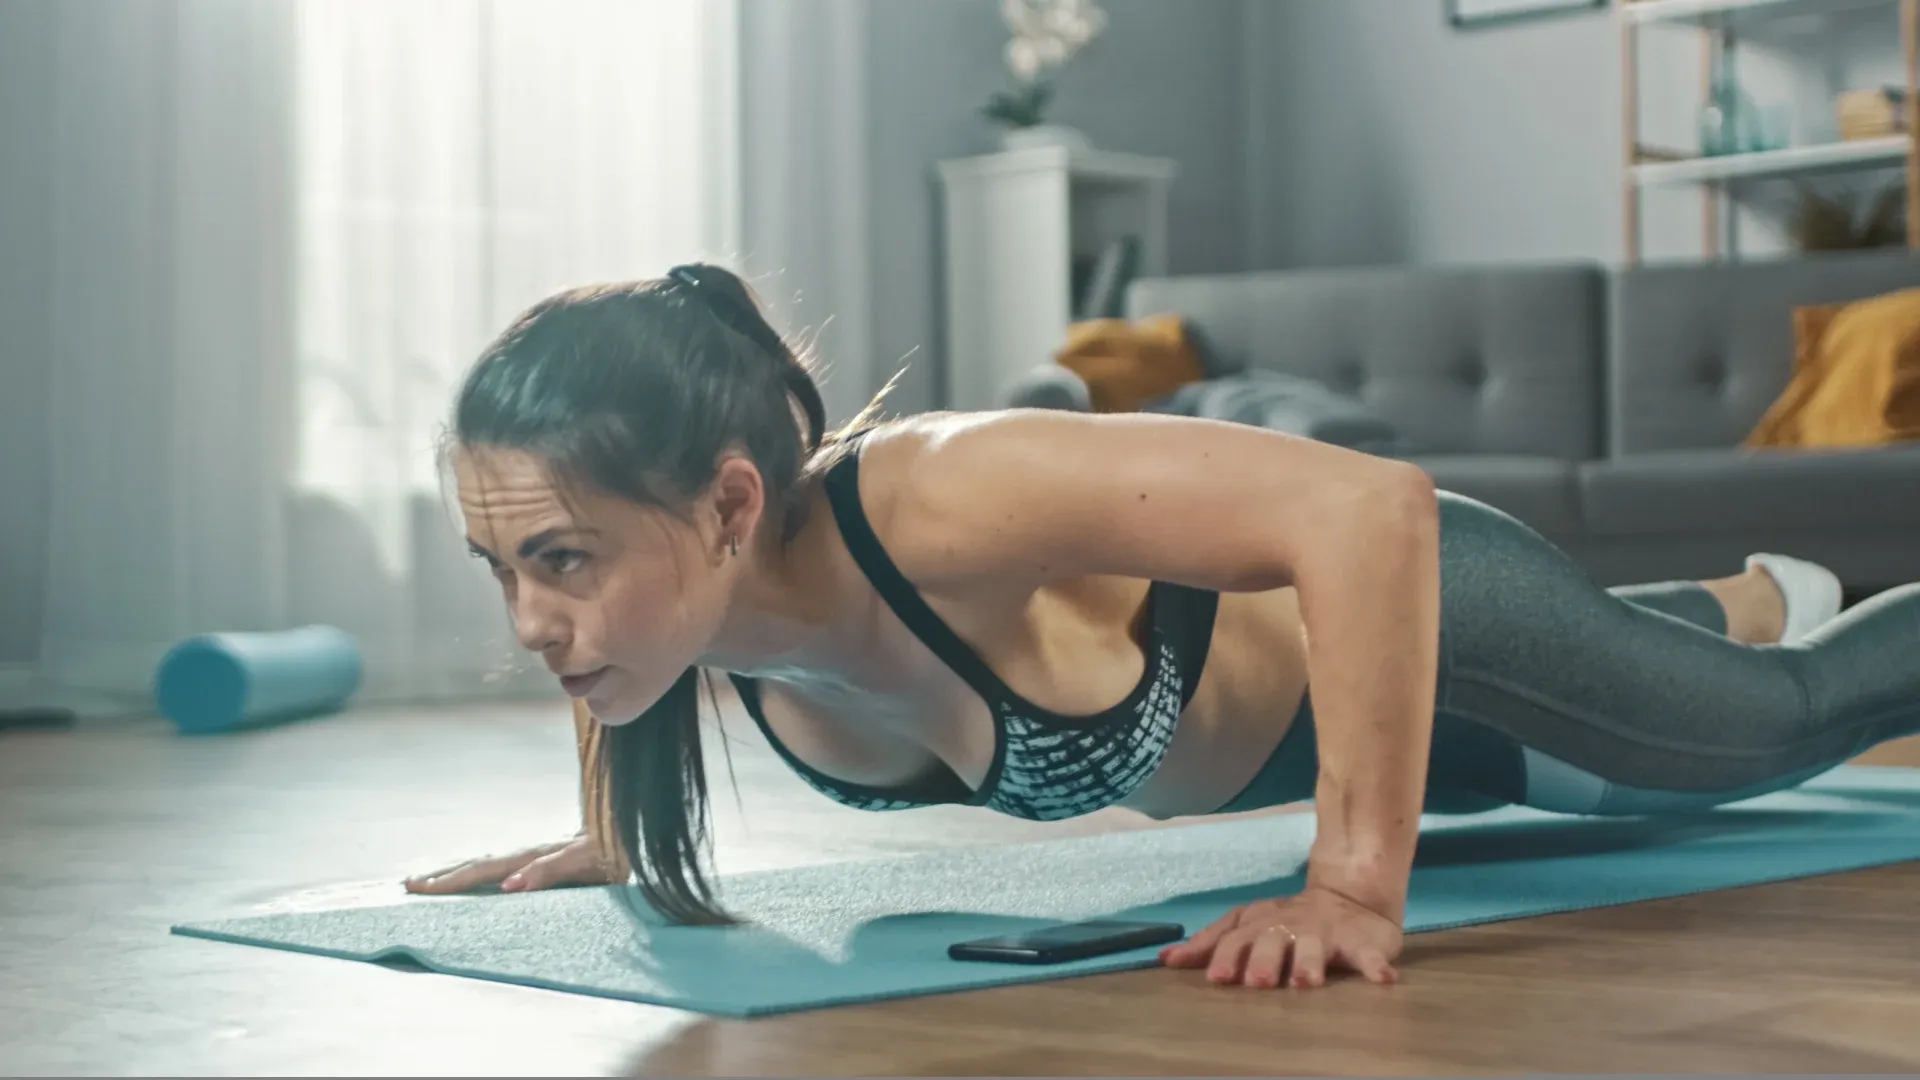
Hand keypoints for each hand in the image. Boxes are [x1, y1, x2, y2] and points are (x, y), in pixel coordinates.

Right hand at [403, 833, 621, 894]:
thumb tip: (509, 886)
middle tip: (408, 886)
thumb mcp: (585, 862)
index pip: (484, 871)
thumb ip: (549, 871)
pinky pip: (504, 868)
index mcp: (535, 856)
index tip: (420, 888)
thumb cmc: (615, 850)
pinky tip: (473, 880)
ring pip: (488, 864)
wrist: (636, 831)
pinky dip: (481, 874)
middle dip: (444, 876)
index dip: (452, 880)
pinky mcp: (546, 859)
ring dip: (458, 873)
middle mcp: (531, 853)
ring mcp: (537, 854)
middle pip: (480, 865)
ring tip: (428, 881)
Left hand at [1159, 885, 1402, 988]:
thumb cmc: (1289, 921)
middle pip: (1273, 940)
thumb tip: (1165, 959)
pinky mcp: (1362, 941)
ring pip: (1315, 947)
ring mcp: (1325, 932)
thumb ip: (1212, 943)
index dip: (1226, 955)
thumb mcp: (1248, 925)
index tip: (1216, 978)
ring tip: (1308, 983)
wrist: (1350, 896)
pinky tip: (1383, 982)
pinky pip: (1370, 955)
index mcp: (1260, 923)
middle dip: (1265, 960)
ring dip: (1310, 963)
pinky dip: (1375, 967)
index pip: (1236, 937)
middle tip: (1259, 982)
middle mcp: (1289, 926)